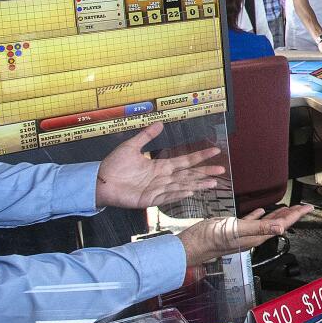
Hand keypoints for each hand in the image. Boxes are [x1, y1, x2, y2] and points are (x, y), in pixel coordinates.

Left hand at [95, 124, 224, 208]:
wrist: (99, 180)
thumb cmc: (114, 165)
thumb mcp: (131, 146)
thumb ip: (146, 136)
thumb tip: (160, 123)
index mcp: (160, 166)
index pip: (185, 161)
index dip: (200, 156)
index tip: (215, 151)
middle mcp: (162, 178)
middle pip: (189, 174)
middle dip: (205, 172)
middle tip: (222, 170)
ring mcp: (157, 189)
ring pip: (182, 186)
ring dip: (198, 184)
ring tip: (213, 183)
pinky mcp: (150, 200)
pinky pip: (168, 196)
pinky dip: (180, 193)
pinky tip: (191, 190)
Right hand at [177, 205, 309, 268]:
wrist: (189, 247)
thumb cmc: (209, 239)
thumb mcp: (235, 230)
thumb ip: (258, 228)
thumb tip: (281, 228)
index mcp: (255, 237)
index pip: (281, 225)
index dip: (295, 216)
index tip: (308, 207)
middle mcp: (252, 237)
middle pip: (277, 225)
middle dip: (291, 216)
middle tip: (303, 206)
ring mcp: (242, 234)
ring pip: (265, 223)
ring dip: (277, 215)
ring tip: (287, 208)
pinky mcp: (232, 230)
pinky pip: (249, 222)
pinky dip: (257, 216)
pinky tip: (259, 211)